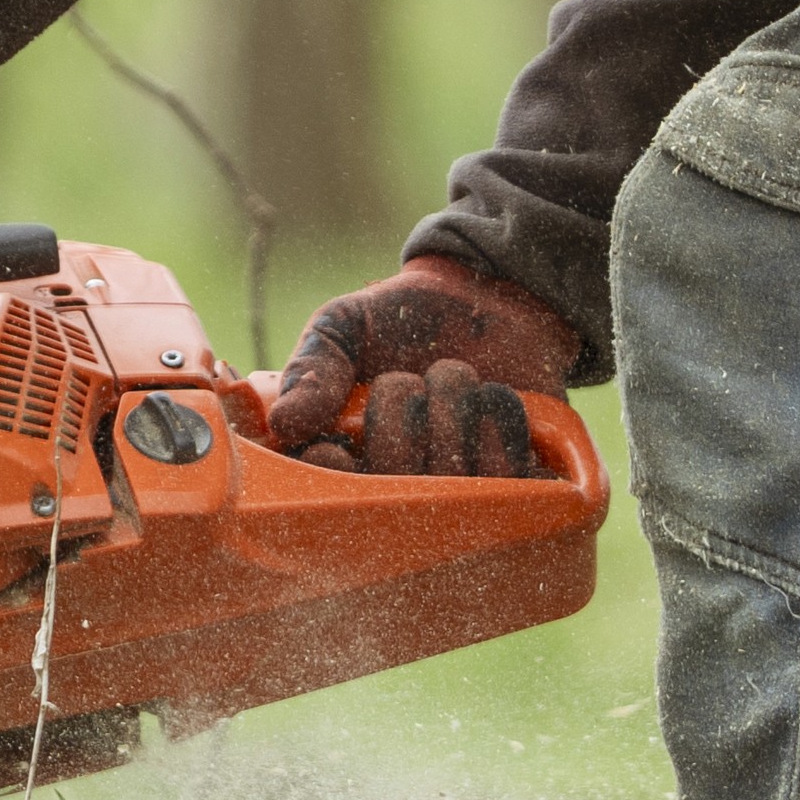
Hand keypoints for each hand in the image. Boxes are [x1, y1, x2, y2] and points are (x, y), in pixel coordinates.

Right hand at [261, 251, 575, 476]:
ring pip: (452, 482)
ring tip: (454, 376)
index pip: (324, 501)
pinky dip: (500, 423)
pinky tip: (494, 396)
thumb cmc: (398, 319)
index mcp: (340, 463)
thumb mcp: (340, 327)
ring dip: (453, 411)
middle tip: (407, 379)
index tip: (333, 446)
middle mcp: (396, 492)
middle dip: (398, 419)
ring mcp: (456, 494)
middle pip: (392, 495)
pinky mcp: (514, 485)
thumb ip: (312, 367)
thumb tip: (285, 421)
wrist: (484, 298)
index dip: (331, 480)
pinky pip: (509, 478)